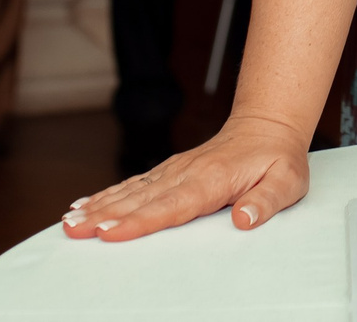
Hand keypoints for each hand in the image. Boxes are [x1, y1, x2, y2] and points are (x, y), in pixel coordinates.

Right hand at [61, 113, 310, 240]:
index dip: (139, 221)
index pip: (170, 205)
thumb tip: (243, 220)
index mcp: (213, 179)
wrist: (268, 125)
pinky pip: (135, 183)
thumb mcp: (287, 182)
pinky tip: (86, 204)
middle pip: (141, 198)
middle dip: (104, 215)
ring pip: (132, 190)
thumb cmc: (279, 159)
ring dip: (99, 205)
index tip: (110, 231)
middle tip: (74, 230)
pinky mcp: (170, 170)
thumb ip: (265, 203)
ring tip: (70, 221)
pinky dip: (108, 194)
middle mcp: (187, 172)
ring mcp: (175, 170)